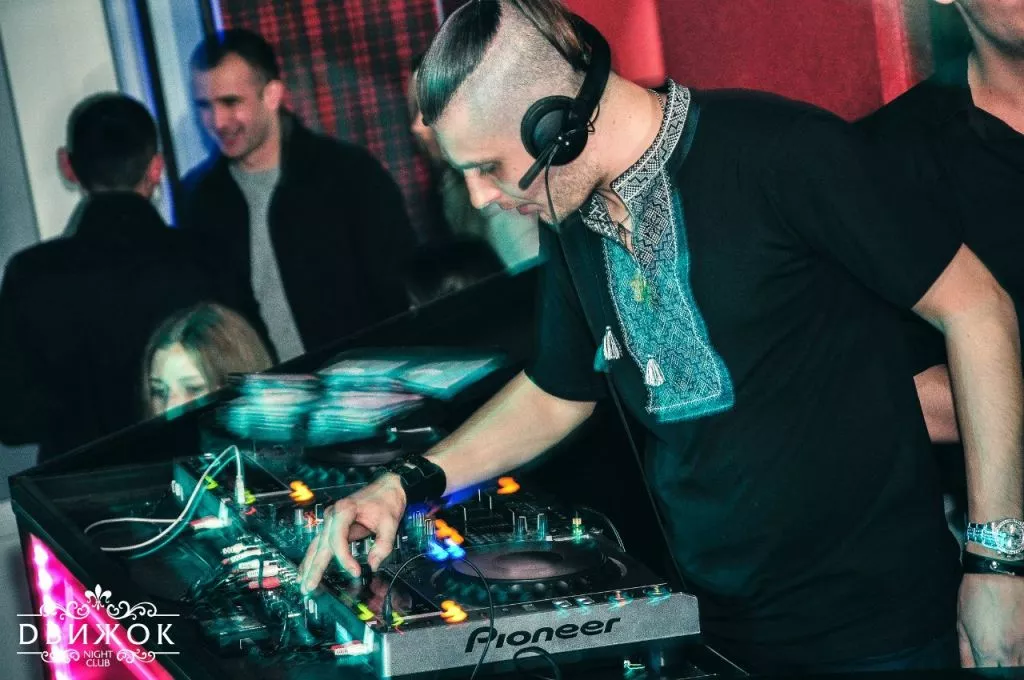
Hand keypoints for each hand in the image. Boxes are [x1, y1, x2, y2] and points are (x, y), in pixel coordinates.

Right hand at [298, 473, 406, 592]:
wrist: (387, 487)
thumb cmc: (386, 500)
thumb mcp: (390, 522)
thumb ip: (383, 545)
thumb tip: (373, 565)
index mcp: (345, 510)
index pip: (338, 540)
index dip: (345, 558)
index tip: (356, 572)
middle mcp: (333, 515)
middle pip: (322, 545)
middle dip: (315, 568)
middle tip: (310, 587)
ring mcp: (331, 521)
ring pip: (317, 546)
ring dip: (309, 565)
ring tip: (303, 583)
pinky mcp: (334, 526)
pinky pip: (321, 544)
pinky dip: (313, 557)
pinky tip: (306, 569)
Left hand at [958, 571, 1023, 665]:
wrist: (999, 570)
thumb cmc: (975, 594)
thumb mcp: (962, 623)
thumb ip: (966, 652)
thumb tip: (968, 669)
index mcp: (987, 651)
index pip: (987, 676)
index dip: (985, 673)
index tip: (985, 667)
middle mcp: (1010, 652)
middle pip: (1009, 674)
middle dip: (1001, 669)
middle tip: (995, 660)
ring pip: (1022, 665)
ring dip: (1015, 662)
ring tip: (1006, 651)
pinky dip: (1023, 653)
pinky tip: (1017, 646)